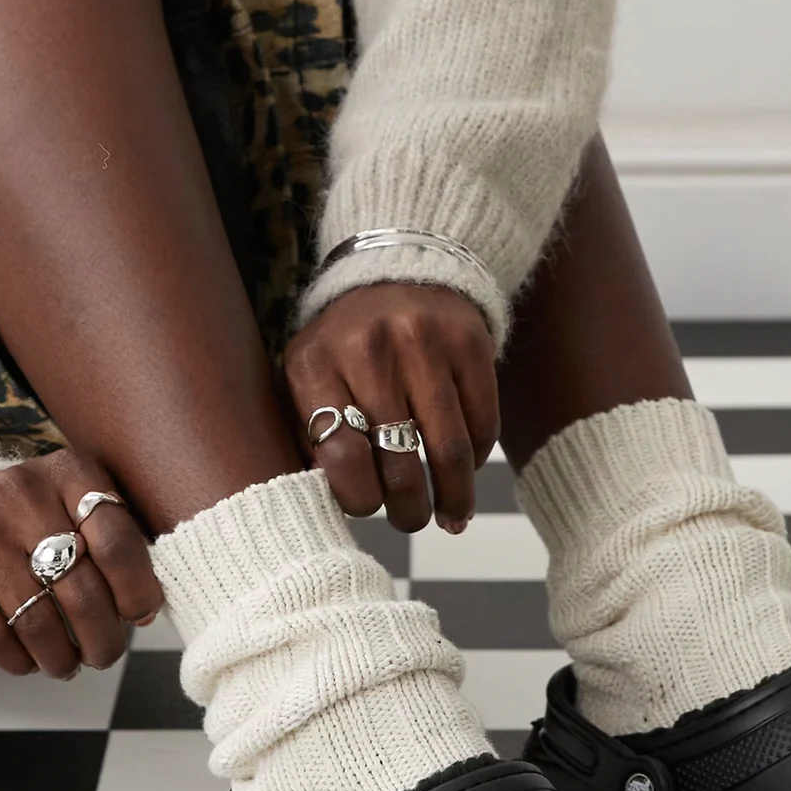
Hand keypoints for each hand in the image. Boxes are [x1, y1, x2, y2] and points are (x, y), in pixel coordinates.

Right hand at [0, 449, 162, 677]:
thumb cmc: (52, 510)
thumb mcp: (89, 504)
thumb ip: (121, 545)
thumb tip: (145, 613)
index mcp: (73, 474)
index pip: (117, 543)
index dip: (136, 591)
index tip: (142, 616)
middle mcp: (23, 494)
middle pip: (80, 588)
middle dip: (102, 637)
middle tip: (106, 655)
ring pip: (36, 619)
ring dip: (60, 657)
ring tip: (69, 665)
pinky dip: (16, 659)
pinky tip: (30, 662)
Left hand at [284, 282, 499, 531]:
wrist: (398, 269)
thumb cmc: (346, 344)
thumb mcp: (308, 375)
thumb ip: (309, 432)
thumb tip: (327, 503)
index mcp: (315, 363)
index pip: (341, 453)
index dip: (359, 496)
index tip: (369, 509)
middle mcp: (369, 348)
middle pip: (398, 459)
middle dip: (409, 508)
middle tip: (412, 521)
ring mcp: (424, 342)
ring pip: (449, 449)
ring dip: (454, 496)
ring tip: (451, 516)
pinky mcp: (470, 342)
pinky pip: (482, 423)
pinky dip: (477, 458)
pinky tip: (467, 471)